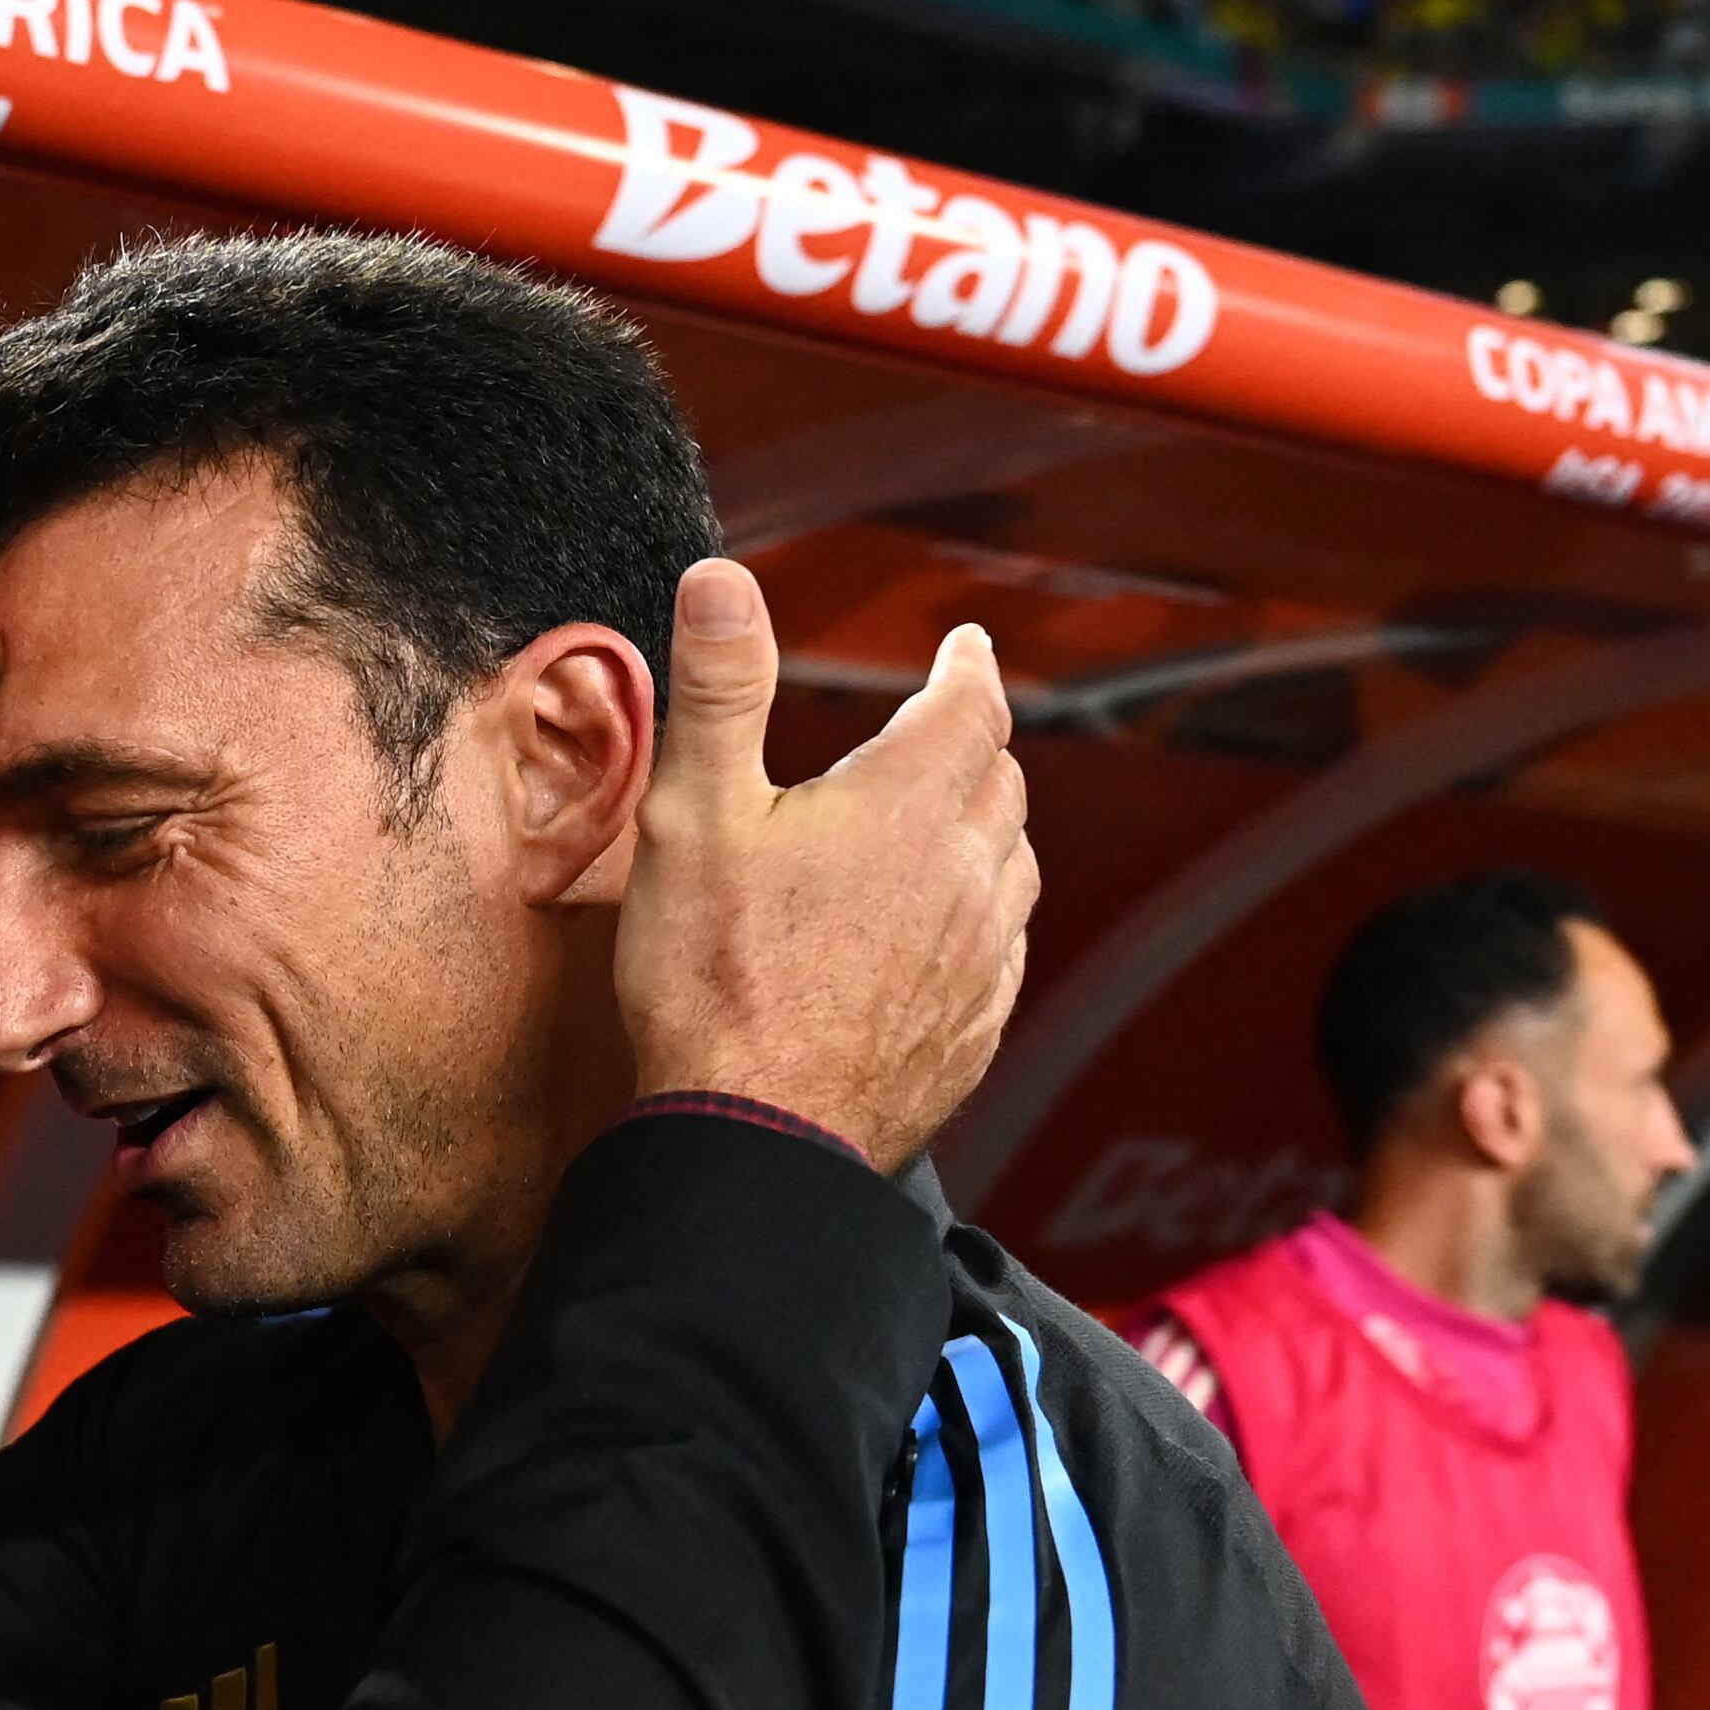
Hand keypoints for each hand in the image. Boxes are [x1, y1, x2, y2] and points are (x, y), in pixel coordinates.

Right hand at [614, 560, 1034, 1171]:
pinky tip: (943, 933)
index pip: (970, 704)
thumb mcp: (694, 813)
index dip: (968, 666)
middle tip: (944, 731)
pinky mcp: (974, 1029)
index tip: (965, 646)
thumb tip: (721, 578)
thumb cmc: (713, 975)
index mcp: (907, 803)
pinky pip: (1004, 949)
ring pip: (1015, 864)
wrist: (756, 1132)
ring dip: (988, 829)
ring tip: (947, 825)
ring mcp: (981, 957)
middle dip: (974, 743)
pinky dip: (983, 916)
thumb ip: (720, 688)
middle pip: (1001, 779)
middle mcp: (968, 872)